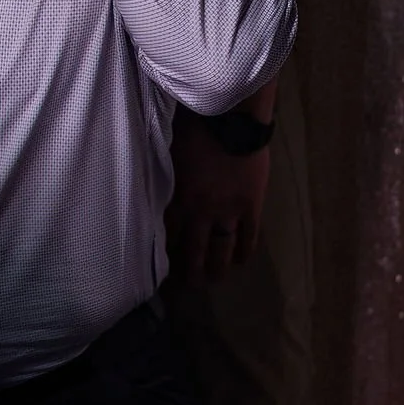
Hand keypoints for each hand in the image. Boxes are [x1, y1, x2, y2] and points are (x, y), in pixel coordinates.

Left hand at [166, 114, 270, 283]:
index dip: (164, 253)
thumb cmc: (193, 128)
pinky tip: (242, 261)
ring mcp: (228, 212)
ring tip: (213, 280)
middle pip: (193, 250)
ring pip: (221, 249)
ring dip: (217, 267)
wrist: (231, 118)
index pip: (168, 235)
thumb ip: (162, 176)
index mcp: (177, 199)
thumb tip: (152, 187)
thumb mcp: (168, 154)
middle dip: (189, 271)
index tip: (159, 267)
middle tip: (187, 286)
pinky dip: (245, 250)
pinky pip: (249, 236)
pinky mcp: (251, 206)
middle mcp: (200, 213)